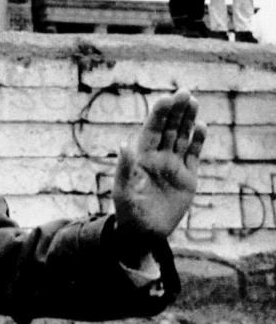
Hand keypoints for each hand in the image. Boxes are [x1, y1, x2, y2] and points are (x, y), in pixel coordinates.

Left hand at [113, 90, 205, 259]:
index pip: (151, 130)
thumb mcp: (124, 190)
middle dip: (175, 111)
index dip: (158, 115)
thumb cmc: (128, 210)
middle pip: (168, 129)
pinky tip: (201, 126)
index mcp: (141, 157)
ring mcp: (173, 166)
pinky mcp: (187, 178)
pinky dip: (197, 141)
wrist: (143, 232)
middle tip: (184, 92)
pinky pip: (192, 156)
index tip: (166, 99)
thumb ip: (125, 167)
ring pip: (181, 138)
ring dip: (187, 120)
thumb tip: (124, 142)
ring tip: (193, 101)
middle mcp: (157, 157)